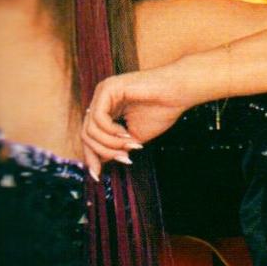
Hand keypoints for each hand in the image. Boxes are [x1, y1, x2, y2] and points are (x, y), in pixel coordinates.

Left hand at [82, 65, 198, 171]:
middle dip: (103, 152)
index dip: (91, 157)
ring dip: (110, 144)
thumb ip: (114, 148)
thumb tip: (97, 163)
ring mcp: (103, 91)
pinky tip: (126, 133)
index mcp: (107, 108)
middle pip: (86, 134)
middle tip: (124, 158)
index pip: (89, 136)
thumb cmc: (162, 110)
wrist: (180, 92)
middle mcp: (101, 98)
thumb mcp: (133, 138)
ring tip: (130, 144)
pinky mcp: (108, 88)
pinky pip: (98, 119)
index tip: (97, 177)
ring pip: (90, 130)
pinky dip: (111, 132)